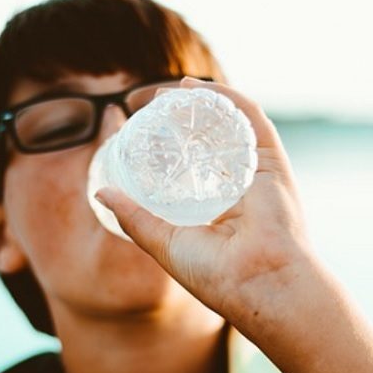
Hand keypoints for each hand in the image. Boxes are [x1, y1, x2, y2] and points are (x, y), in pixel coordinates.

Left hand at [95, 77, 314, 327]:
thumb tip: (100, 193)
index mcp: (221, 210)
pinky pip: (250, 118)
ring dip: (202, 102)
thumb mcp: (164, 243)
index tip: (144, 129)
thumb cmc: (217, 276)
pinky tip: (198, 88)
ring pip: (230, 124)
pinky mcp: (272, 161)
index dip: (171, 145)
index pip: (195, 167)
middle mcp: (242, 188)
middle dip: (184, 117)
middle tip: (153, 102)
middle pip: (212, 140)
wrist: (260, 284)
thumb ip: (135, 218)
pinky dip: (226, 98)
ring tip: (173, 88)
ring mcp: (258, 173)